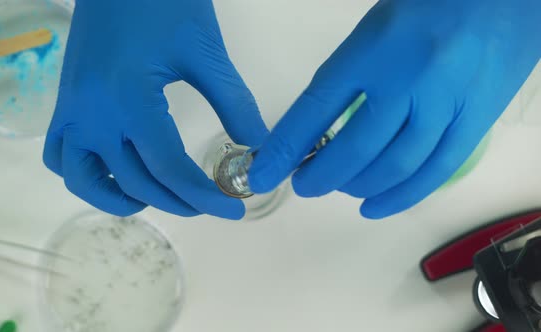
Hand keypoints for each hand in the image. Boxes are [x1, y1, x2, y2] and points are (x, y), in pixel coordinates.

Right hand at [44, 0, 267, 218]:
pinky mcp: (64, 104)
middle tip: (211, 202)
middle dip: (179, 201)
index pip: (170, 168)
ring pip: (86, 181)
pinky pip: (61, 157)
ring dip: (124, 200)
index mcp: (130, 100)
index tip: (235, 208)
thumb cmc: (165, 2)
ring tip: (162, 198)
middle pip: (136, 182)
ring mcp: (71, 112)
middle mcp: (92, 114)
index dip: (206, 196)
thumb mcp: (205, 53)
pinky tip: (119, 174)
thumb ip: (234, 104)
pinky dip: (88, 177)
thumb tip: (258, 149)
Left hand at [249, 0, 540, 218]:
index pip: (316, 108)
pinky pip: (436, 171)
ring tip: (338, 189)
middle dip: (320, 176)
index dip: (285, 149)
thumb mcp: (373, 29)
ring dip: (357, 188)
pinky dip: (402, 197)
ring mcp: (445, 103)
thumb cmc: (428, 7)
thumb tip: (313, 130)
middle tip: (303, 184)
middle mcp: (408, 79)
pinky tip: (375, 207)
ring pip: (395, 167)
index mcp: (373, 49)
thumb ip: (346, 77)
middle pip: (355, 148)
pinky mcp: (475, 121)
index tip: (262, 174)